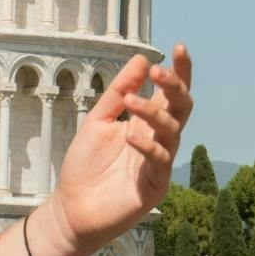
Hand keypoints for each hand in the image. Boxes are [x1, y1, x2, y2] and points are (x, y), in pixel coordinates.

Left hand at [30, 45, 193, 255]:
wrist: (72, 207)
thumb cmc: (86, 165)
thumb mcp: (98, 121)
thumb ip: (117, 93)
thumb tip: (141, 59)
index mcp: (147, 122)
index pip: (170, 93)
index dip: (180, 71)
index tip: (179, 47)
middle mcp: (159, 139)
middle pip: (182, 107)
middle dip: (175, 86)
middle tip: (158, 72)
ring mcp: (160, 163)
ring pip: (173, 131)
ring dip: (153, 112)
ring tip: (130, 103)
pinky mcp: (155, 186)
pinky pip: (160, 161)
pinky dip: (147, 145)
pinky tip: (130, 135)